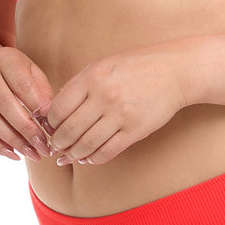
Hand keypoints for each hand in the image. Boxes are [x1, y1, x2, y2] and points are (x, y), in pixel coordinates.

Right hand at [0, 47, 55, 162]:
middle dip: (27, 129)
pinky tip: (13, 155)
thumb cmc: (12, 73)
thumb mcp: (29, 71)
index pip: (22, 84)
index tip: (52, 126)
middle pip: (6, 104)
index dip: (37, 107)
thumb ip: (42, 90)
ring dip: (14, 141)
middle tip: (44, 147)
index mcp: (5, 59)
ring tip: (33, 154)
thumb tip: (50, 119)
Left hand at [46, 47, 191, 165]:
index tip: (50, 128)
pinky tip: (88, 159)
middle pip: (69, 130)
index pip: (58, 108)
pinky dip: (93, 159)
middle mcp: (104, 96)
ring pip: (86, 145)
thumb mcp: (103, 66)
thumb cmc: (135, 67)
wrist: (174, 72)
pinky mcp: (135, 130)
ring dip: (73, 154)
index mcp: (92, 77)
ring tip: (68, 156)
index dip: (50, 123)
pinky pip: (107, 151)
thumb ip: (78, 85)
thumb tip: (53, 112)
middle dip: (58, 143)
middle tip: (55, 147)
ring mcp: (121, 115)